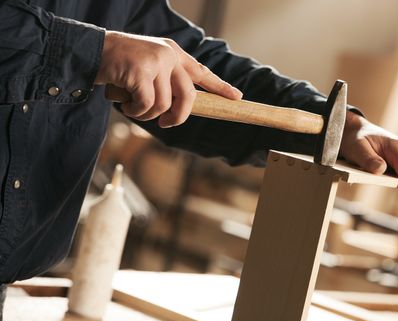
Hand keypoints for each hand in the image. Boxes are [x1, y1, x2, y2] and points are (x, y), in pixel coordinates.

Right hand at [95, 31, 241, 127]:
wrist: (92, 50)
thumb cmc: (120, 65)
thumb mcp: (149, 67)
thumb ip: (167, 81)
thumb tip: (183, 107)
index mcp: (173, 53)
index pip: (202, 72)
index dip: (220, 87)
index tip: (236, 97)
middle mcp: (168, 55)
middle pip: (188, 96)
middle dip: (178, 117)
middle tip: (166, 124)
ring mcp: (156, 62)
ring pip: (164, 105)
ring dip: (148, 115)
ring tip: (134, 108)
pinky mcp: (141, 72)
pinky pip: (146, 105)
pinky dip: (136, 112)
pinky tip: (126, 105)